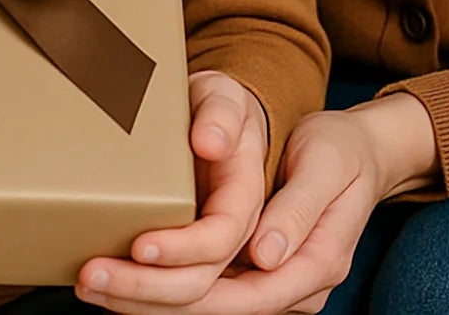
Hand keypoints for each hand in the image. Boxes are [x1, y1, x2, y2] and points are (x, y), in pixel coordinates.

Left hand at [74, 70, 268, 307]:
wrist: (213, 116)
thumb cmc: (215, 106)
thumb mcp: (224, 97)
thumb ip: (223, 115)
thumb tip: (210, 143)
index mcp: (244, 196)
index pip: (222, 238)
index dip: (184, 249)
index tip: (140, 246)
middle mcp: (229, 232)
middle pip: (198, 281)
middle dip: (145, 287)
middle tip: (94, 274)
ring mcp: (206, 249)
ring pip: (180, 298)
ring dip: (132, 301)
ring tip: (88, 286)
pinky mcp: (185, 256)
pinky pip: (165, 291)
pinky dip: (132, 298)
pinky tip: (101, 290)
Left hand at [110, 94, 436, 314]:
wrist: (359, 155)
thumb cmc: (341, 150)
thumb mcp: (327, 162)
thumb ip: (297, 206)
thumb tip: (262, 252)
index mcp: (314, 263)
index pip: (242, 291)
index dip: (185, 277)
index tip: (137, 252)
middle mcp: (291, 286)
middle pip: (213, 309)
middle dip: (147, 298)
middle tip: (90, 278)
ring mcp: (270, 284)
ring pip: (201, 308)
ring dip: (144, 301)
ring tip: (89, 284)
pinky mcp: (251, 274)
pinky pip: (202, 292)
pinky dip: (159, 290)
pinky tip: (119, 281)